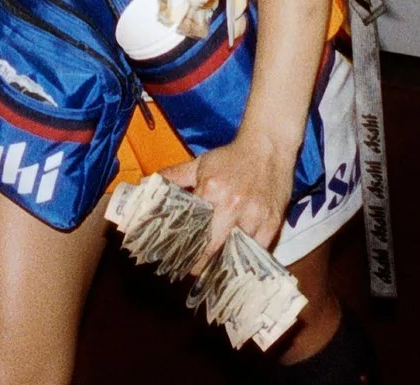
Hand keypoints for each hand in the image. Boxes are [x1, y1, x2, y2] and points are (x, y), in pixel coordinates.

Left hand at [162, 125, 294, 270]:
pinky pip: (259, 250)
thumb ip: (175, 176)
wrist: (268, 146)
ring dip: (225, 264)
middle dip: (202, 264)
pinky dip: (248, 259)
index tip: (178, 262)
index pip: (194, 228)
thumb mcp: (201, 163)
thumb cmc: (232, 156)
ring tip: (215, 274)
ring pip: (236, 252)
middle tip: (194, 274)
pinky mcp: (272, 222)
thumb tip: (147, 183)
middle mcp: (233, 206)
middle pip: (213, 246)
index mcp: (212, 190)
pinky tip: (239, 265)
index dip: (186, 249)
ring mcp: (254, 216)